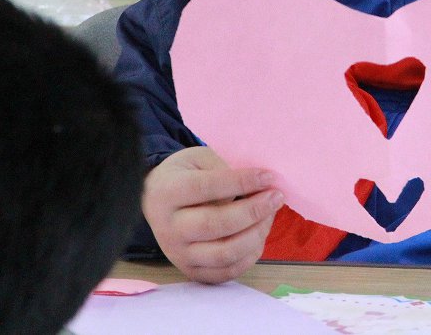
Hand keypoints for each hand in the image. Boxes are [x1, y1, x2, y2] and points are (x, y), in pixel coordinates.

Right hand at [142, 147, 283, 282]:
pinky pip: (225, 272)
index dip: (243, 182)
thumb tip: (256, 188)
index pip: (208, 188)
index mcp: (169, 193)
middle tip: (276, 196)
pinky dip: (249, 256)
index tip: (269, 177)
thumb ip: (223, 169)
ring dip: (256, 234)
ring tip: (270, 215)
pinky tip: (259, 236)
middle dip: (254, 210)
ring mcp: (178, 254)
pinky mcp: (190, 270)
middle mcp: (169, 228)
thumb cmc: (183, 175)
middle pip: (216, 224)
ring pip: (223, 253)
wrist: (154, 200)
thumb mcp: (198, 159)